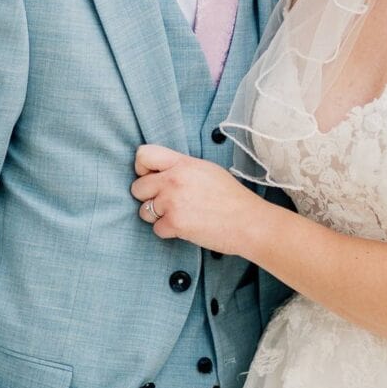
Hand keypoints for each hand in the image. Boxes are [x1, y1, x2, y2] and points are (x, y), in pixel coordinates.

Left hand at [131, 144, 261, 255]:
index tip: (152, 178)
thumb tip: (160, 173)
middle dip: (149, 198)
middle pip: (137, 187)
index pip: (143, 155)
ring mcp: (172, 202)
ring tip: (181, 215)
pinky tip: (188, 227)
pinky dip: (170, 232)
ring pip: (144, 211)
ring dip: (158, 217)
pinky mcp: (174, 223)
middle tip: (168, 203)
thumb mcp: (207, 171)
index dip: (142, 169)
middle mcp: (174, 179)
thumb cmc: (232, 198)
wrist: (249, 222)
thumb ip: (181, 168)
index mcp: (183, 163)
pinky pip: (157, 229)